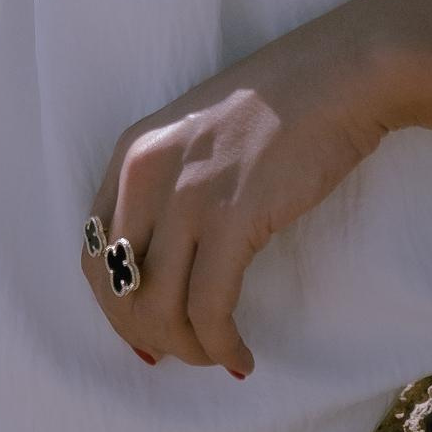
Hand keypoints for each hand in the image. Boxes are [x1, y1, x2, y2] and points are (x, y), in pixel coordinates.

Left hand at [80, 0, 397, 374]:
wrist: (337, 75)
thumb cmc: (279, 107)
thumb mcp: (198, 139)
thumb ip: (171, 191)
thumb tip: (164, 273)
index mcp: (131, 154)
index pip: (93, 253)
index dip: (114, 306)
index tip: (146, 330)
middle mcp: (145, 175)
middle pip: (119, 288)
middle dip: (147, 335)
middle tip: (183, 354)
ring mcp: (186, 196)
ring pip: (159, 307)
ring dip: (186, 348)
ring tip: (217, 356)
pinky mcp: (232, 218)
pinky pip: (209, 307)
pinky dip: (221, 344)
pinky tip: (241, 356)